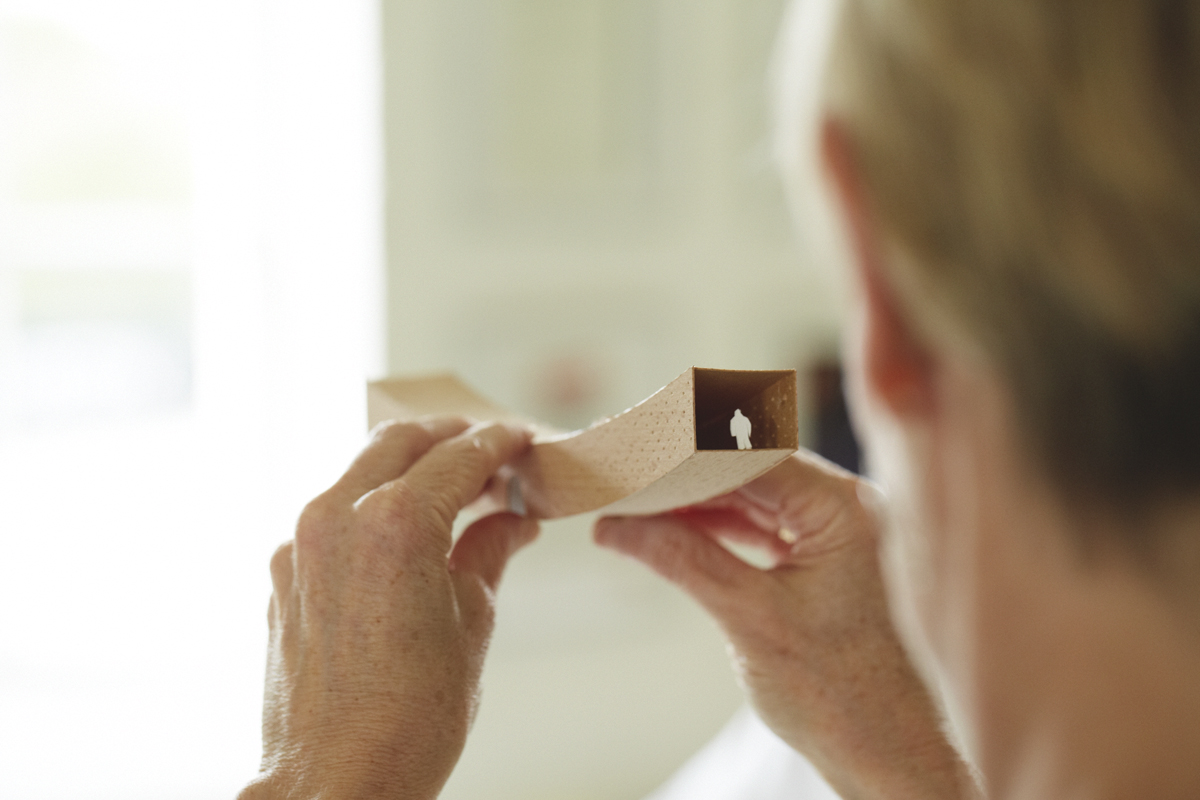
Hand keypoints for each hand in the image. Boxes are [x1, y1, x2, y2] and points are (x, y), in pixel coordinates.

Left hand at [240, 418, 537, 799]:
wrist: (338, 783)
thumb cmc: (409, 719)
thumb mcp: (474, 623)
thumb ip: (491, 552)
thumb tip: (514, 523)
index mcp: (394, 523)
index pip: (458, 456)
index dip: (499, 443)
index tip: (521, 441)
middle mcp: (336, 519)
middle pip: (400, 441)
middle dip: (450, 437)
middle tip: (491, 450)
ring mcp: (300, 545)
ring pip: (360, 471)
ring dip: (409, 468)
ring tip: (456, 491)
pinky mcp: (283, 575)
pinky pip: (333, 516)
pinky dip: (374, 508)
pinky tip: (408, 536)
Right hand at [595, 452, 979, 799]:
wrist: (881, 749)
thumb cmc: (837, 691)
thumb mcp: (747, 617)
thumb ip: (682, 559)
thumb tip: (615, 526)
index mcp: (843, 508)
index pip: (751, 456)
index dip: (687, 452)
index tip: (634, 452)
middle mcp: (842, 506)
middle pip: (746, 469)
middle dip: (683, 475)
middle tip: (624, 476)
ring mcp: (829, 530)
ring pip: (744, 496)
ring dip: (689, 501)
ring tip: (630, 503)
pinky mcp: (812, 556)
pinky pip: (751, 525)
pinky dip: (707, 527)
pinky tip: (661, 528)